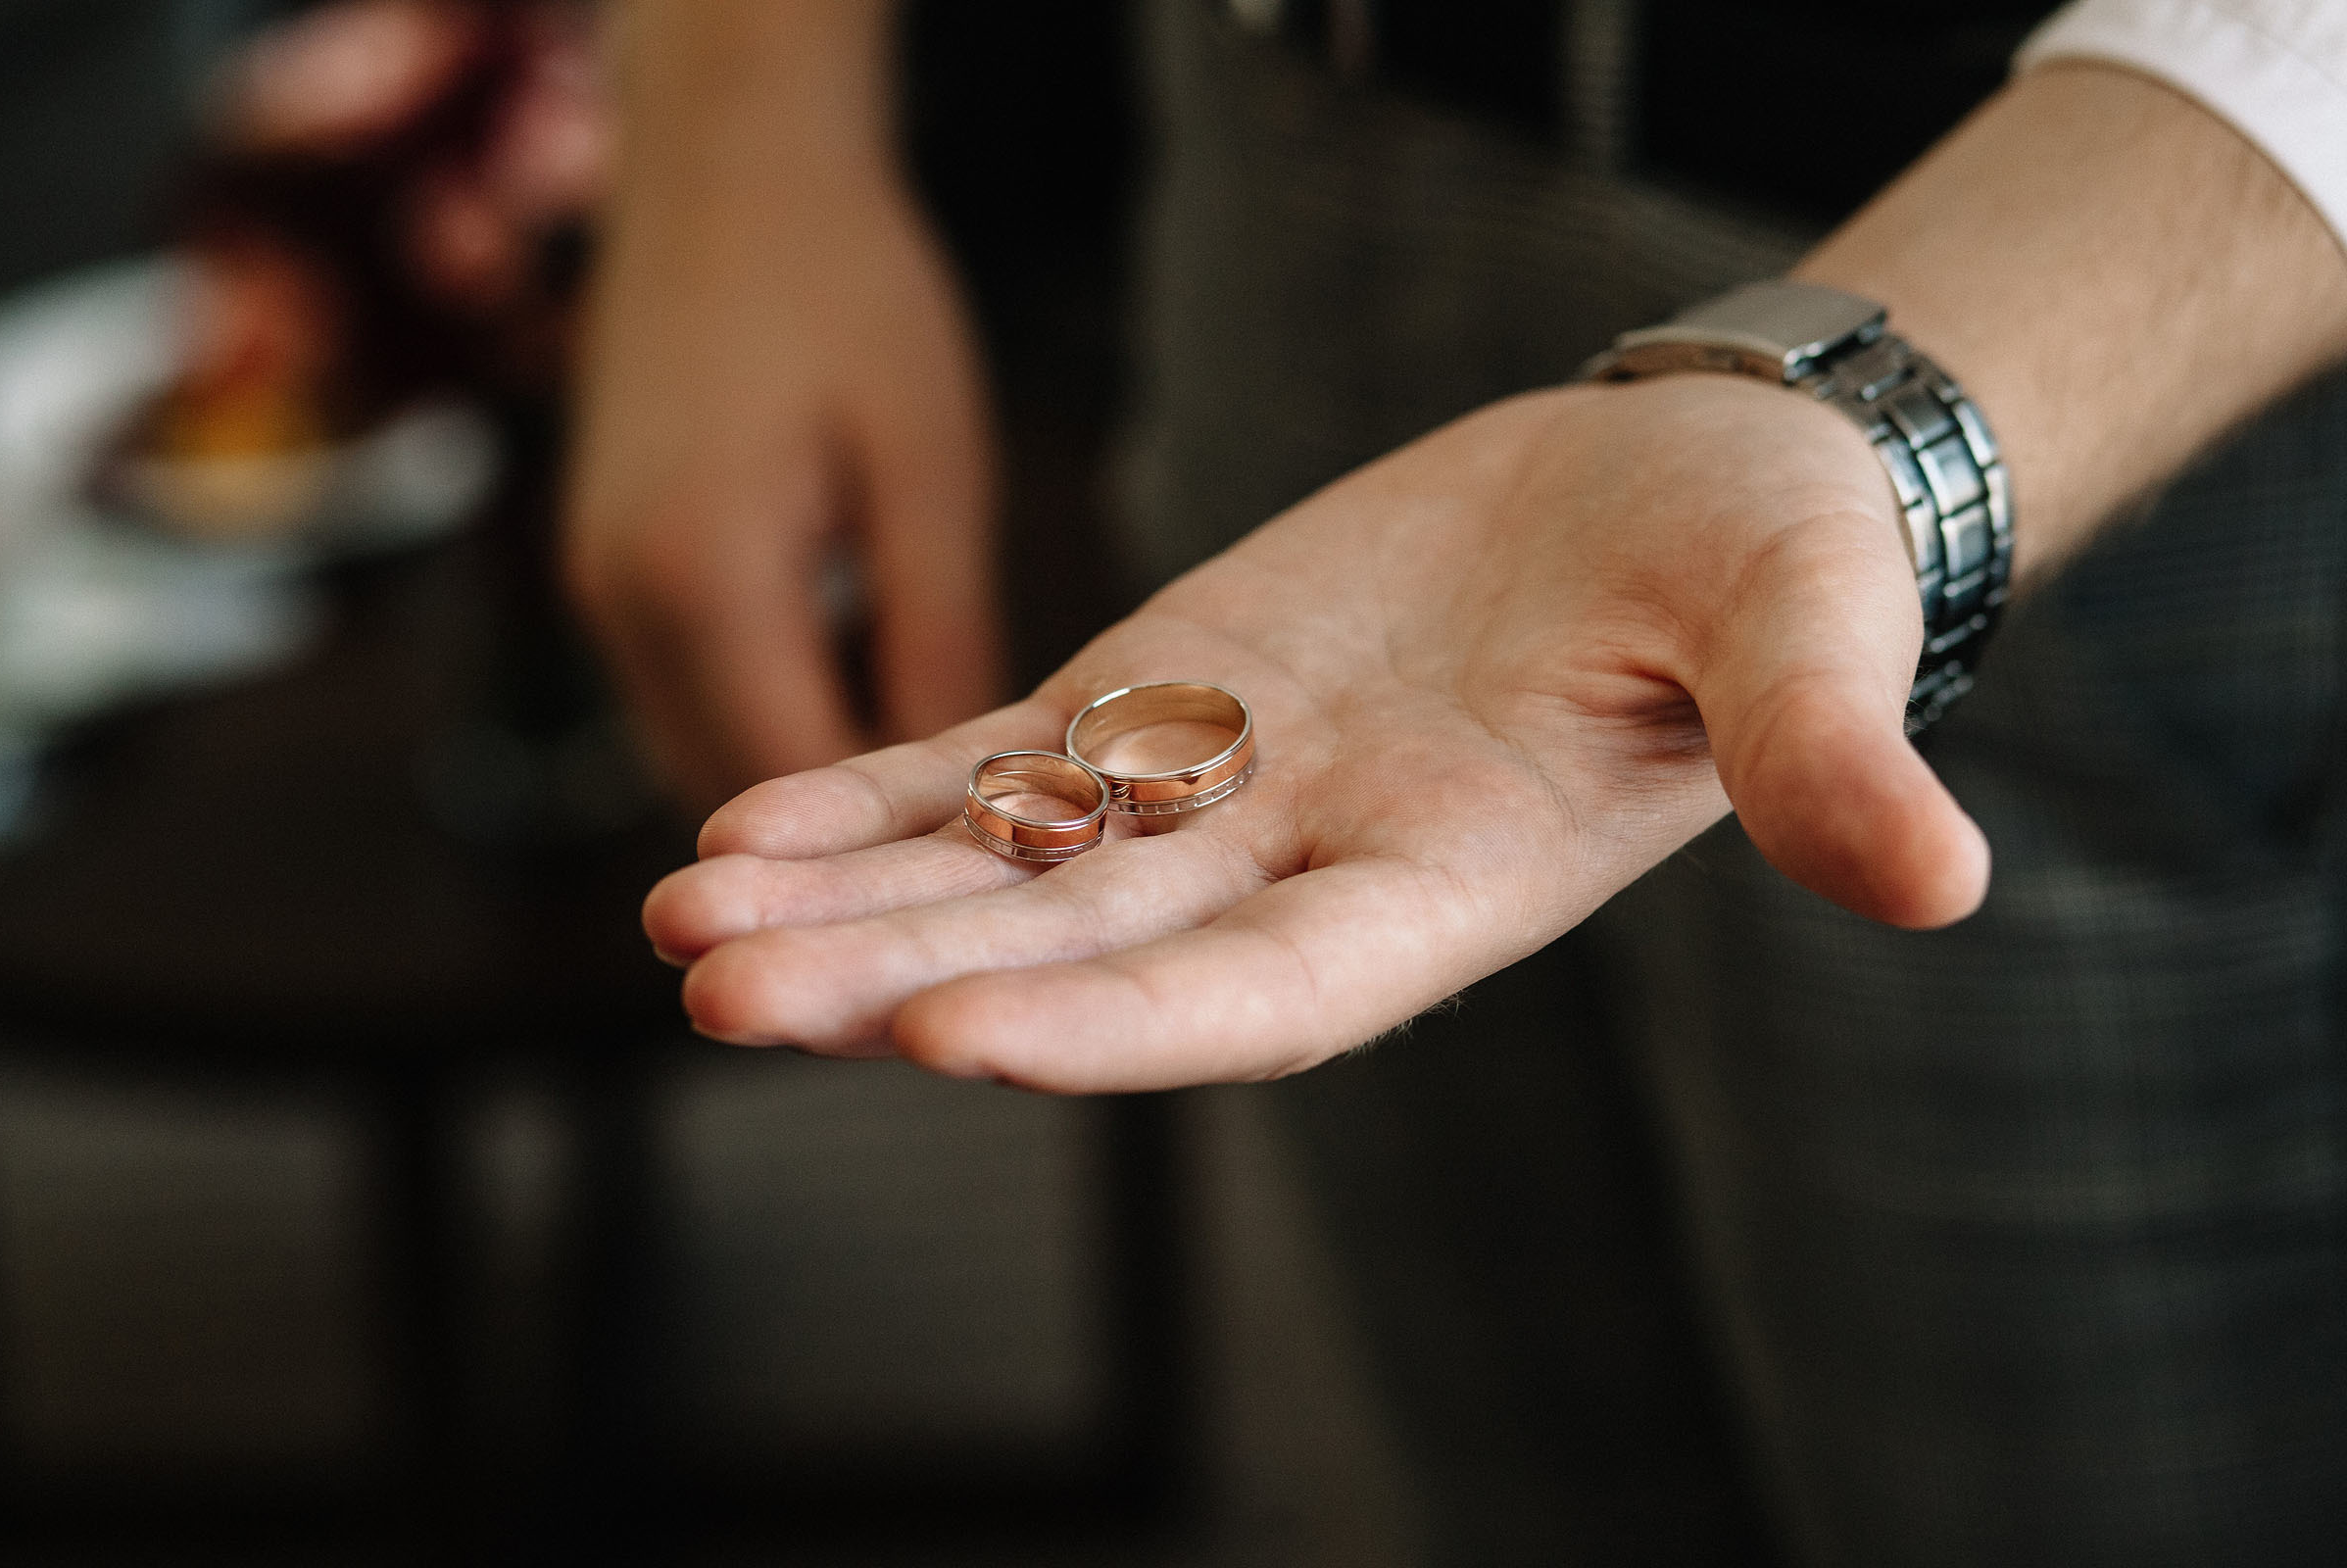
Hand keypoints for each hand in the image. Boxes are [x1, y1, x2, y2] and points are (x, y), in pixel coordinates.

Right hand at [564, 38, 1000, 803]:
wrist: (728, 164)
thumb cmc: (849, 294)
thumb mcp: (930, 474)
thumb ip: (938, 640)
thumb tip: (957, 788)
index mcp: (702, 581)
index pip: (796, 782)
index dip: (889, 849)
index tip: (984, 874)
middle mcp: (621, 605)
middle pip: (732, 793)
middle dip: (841, 838)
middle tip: (962, 856)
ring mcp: (596, 589)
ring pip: (699, 756)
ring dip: (800, 785)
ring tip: (920, 785)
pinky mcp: (601, 566)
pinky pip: (682, 697)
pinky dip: (762, 721)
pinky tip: (852, 700)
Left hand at [644, 375, 1989, 1091]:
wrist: (1675, 483)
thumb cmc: (1762, 559)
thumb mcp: (1801, 632)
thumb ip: (1827, 754)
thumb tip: (1945, 877)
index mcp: (1450, 888)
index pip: (1265, 991)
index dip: (1117, 1024)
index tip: (949, 1038)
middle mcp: (1309, 869)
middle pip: (1084, 954)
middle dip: (906, 978)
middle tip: (726, 998)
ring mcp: (1220, 790)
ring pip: (1009, 872)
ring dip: (846, 900)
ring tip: (682, 925)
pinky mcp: (1164, 698)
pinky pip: (998, 767)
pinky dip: (876, 795)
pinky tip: (738, 826)